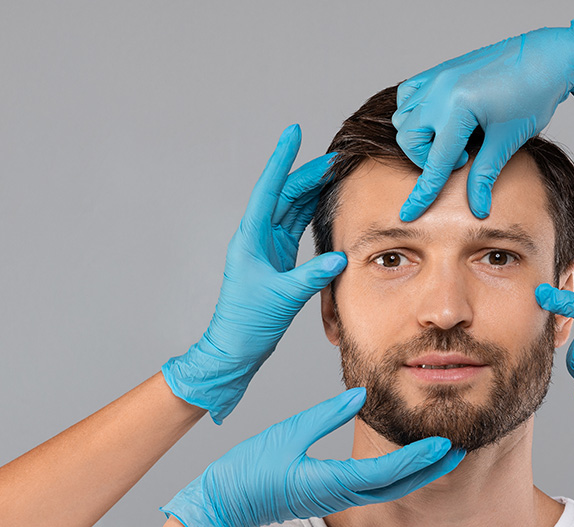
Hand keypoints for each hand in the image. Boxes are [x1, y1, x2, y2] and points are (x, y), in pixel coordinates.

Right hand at [161, 388, 464, 526]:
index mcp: (331, 482)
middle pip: (397, 485)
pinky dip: (397, 474)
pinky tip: (405, 462)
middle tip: (458, 449)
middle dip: (430, 468)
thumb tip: (360, 396)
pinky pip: (374, 487)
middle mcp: (340, 494)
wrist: (225, 504)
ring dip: (417, 472)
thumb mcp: (287, 434)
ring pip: (389, 489)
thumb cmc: (249, 471)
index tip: (443, 445)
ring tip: (440, 454)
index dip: (418, 458)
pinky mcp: (331, 495)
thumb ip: (325, 415)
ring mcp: (336, 498)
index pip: (386, 472)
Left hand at [162, 125, 345, 423]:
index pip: (269, 190)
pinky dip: (311, 214)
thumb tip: (338, 257)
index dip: (282, 160)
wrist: (235, 347)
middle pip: (284, 195)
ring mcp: (268, 248)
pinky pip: (296, 228)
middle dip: (307, 174)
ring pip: (291, 210)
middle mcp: (258, 238)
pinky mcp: (278, 261)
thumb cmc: (248, 323)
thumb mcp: (282, 297)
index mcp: (251, 238)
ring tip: (333, 174)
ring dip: (310, 191)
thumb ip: (310, 276)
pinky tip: (325, 204)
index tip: (292, 133)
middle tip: (334, 158)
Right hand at [392, 14, 573, 220]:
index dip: (423, 193)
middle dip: (426, 158)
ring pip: (403, 117)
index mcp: (458, 107)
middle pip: (409, 139)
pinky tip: (438, 121)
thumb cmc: (533, 94)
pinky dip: (414, 113)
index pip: (434, 161)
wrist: (547, 57)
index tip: (409, 214)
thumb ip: (486, 175)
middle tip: (461, 158)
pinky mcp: (440, 70)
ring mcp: (437, 76)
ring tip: (452, 140)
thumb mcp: (508, 140)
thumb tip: (478, 208)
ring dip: (419, 137)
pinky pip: (408, 94)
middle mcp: (440, 89)